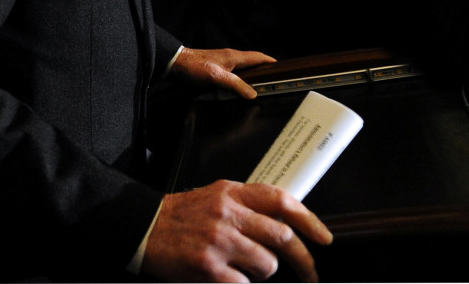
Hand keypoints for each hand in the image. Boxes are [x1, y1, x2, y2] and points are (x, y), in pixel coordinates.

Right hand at [141, 180, 332, 281]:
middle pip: (282, 237)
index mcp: (231, 193)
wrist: (144, 229)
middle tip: (309, 272)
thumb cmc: (181, 216)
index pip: (280, 201)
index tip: (324, 238)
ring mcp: (218, 241)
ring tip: (243, 268)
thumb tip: (285, 222)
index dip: (309, 220)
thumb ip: (247, 205)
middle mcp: (227, 214)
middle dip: (302, 259)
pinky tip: (227, 277)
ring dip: (262, 272)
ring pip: (267, 264)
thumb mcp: (215, 197)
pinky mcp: (209, 267)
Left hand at [171, 46, 274, 99]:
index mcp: (234, 57)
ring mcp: (223, 62)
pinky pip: (234, 73)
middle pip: (253, 62)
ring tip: (260, 87)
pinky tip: (239, 89)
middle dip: (264, 70)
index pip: (258, 57)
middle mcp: (231, 58)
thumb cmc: (195, 66)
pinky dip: (241, 80)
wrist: (176, 63)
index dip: (271, 62)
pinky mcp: (216, 68)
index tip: (283, 68)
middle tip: (274, 80)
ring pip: (243, 68)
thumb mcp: (217, 77)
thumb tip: (253, 94)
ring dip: (252, 76)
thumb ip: (236, 85)